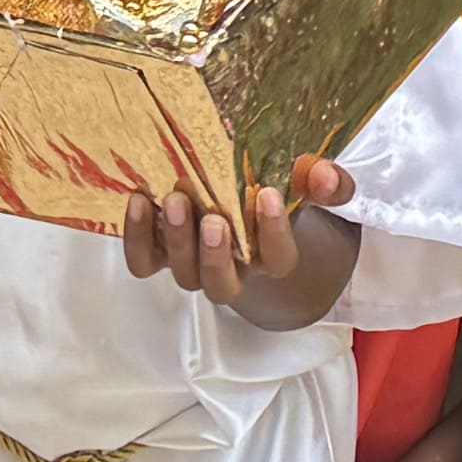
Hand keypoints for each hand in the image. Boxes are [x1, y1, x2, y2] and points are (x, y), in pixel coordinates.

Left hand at [122, 155, 354, 311]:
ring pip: (183, 274)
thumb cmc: (269, 193)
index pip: (277, 259)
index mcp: (269, 258)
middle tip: (214, 219)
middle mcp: (230, 270)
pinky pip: (144, 261)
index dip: (274, 233)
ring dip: (177, 241)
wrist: (236, 197)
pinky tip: (140, 199)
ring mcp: (191, 263)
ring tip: (175, 201)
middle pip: (221, 284)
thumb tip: (324, 176)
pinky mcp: (159, 252)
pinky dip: (137, 236)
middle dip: (215, 255)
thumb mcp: (303, 183)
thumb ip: (320, 181)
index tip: (269, 195)